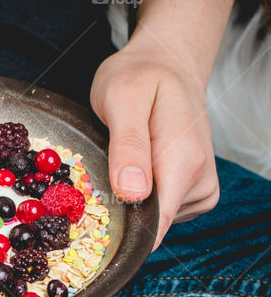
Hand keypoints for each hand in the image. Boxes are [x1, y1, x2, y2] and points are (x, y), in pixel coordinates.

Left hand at [90, 36, 218, 247]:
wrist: (168, 64)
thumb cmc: (141, 76)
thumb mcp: (122, 98)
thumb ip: (128, 145)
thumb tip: (133, 193)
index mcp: (184, 161)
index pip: (157, 225)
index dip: (123, 232)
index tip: (95, 219)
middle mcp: (200, 179)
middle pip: (152, 224)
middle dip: (121, 209)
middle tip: (103, 168)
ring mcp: (200, 188)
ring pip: (154, 219)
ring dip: (131, 198)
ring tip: (124, 159)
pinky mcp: (195, 192)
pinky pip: (161, 211)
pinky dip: (142, 196)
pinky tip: (137, 168)